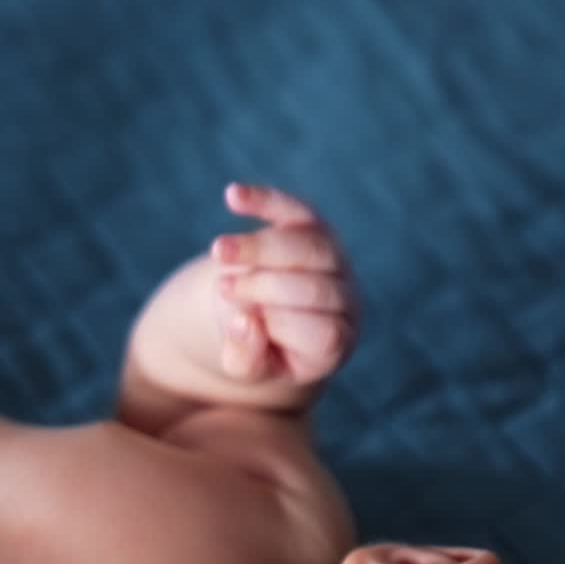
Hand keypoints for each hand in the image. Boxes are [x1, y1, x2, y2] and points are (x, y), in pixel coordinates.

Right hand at [209, 183, 357, 385]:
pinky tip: (233, 196)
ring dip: (261, 246)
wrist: (262, 317)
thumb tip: (245, 321)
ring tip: (219, 251)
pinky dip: (265, 201)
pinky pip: (296, 208)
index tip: (240, 318)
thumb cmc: (258, 349)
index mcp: (337, 341)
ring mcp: (335, 259)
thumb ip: (247, 357)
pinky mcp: (315, 225)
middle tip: (224, 289)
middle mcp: (346, 298)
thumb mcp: (249, 367)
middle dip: (266, 286)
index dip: (281, 323)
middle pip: (317, 288)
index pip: (322, 332)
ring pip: (310, 246)